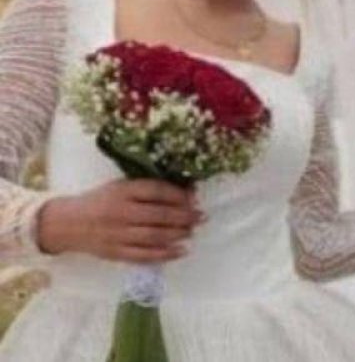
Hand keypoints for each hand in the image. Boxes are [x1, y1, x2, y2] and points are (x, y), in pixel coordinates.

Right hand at [37, 179, 203, 263]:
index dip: (178, 195)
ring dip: (178, 234)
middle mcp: (120, 213)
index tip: (194, 198)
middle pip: (159, 215)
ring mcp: (117, 235)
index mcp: (122, 191)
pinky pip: (143, 256)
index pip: (156, 191)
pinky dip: (165, 254)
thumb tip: (185, 193)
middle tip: (200, 217)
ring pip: (154, 236)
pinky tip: (181, 251)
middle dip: (184, 216)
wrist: (66, 224)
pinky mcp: (115, 252)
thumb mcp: (121, 187)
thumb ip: (148, 189)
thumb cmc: (100, 201)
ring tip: (192, 231)